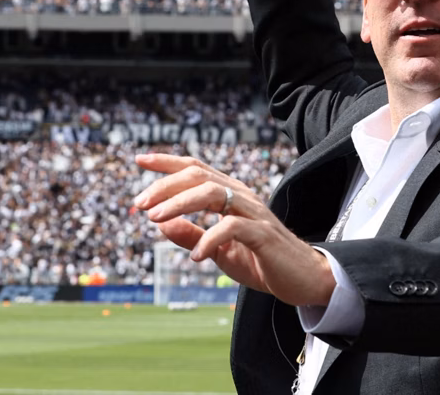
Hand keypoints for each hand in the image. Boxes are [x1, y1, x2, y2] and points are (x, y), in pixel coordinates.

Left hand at [134, 153, 335, 306]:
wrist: (300, 279)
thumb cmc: (260, 262)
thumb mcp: (217, 250)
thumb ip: (190, 235)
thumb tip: (160, 223)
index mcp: (231, 195)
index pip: (197, 169)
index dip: (168, 162)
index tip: (140, 160)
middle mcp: (242, 196)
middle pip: (199, 175)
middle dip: (165, 186)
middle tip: (140, 204)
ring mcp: (254, 213)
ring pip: (212, 192)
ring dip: (179, 203)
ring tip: (155, 219)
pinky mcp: (263, 234)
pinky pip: (231, 228)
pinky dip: (208, 239)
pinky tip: (195, 257)